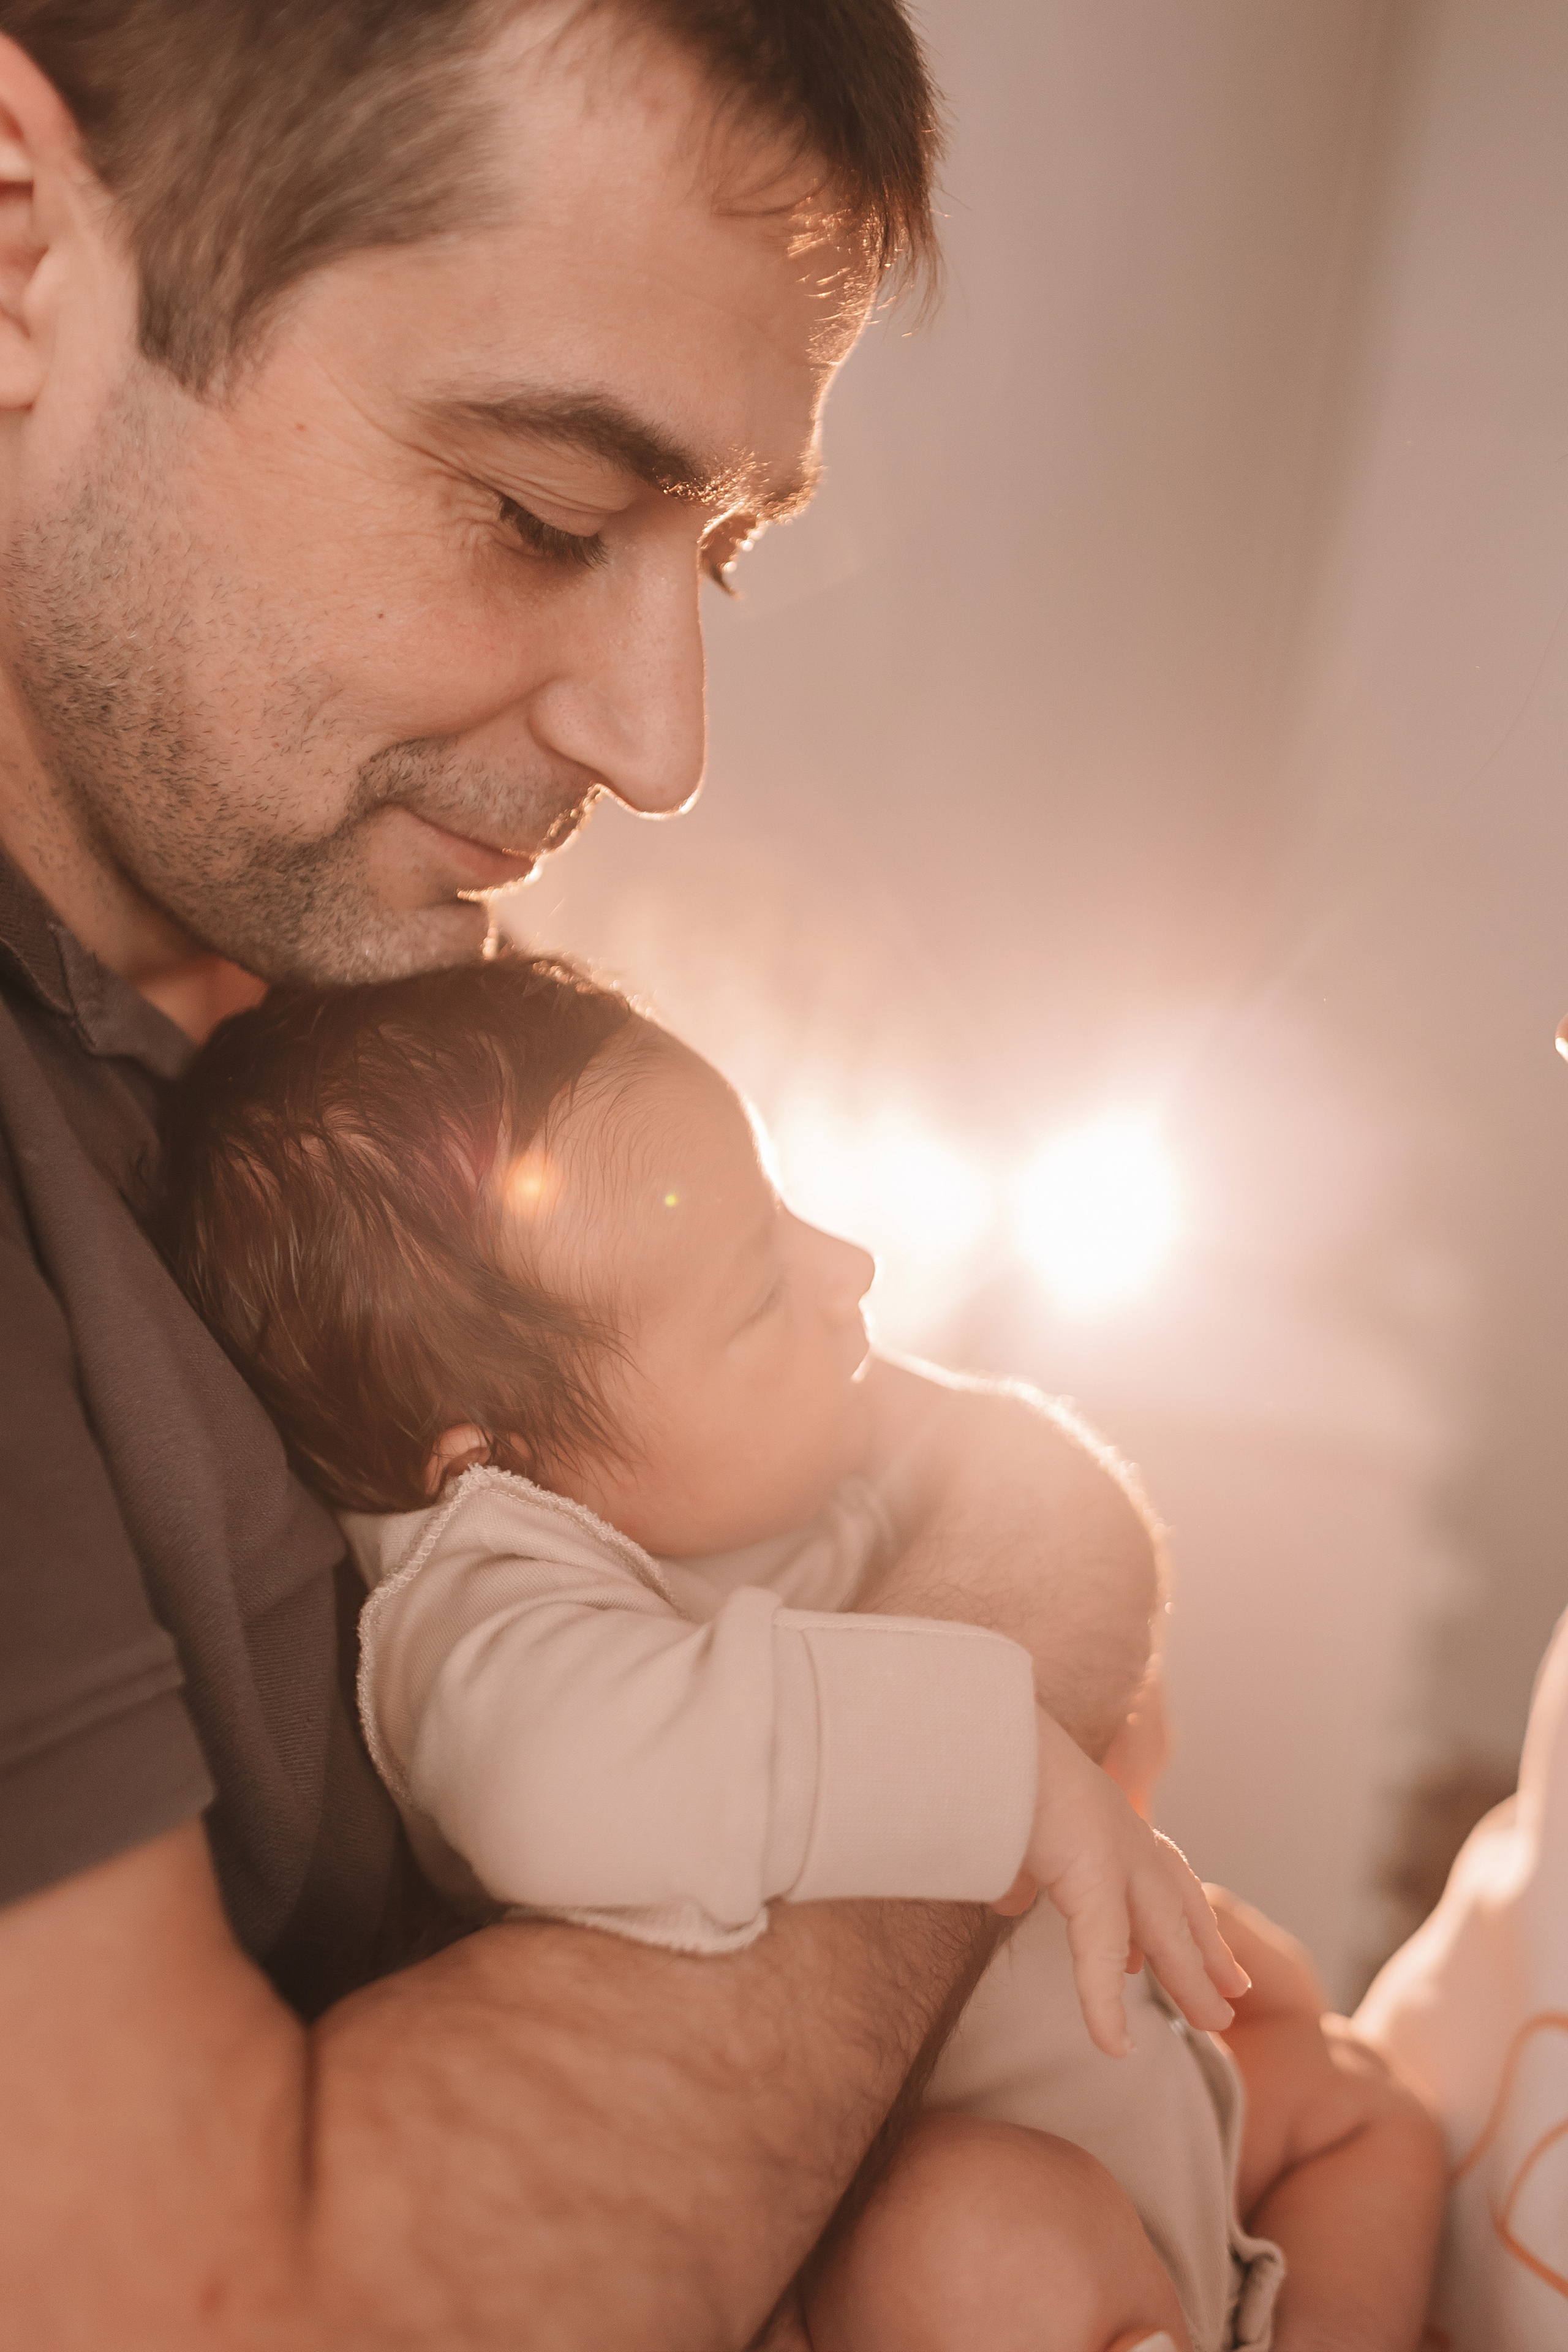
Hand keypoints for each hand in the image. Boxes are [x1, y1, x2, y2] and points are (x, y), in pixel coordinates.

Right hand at [994, 1708, 1249, 2057]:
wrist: (970, 1723)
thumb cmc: (978, 1761)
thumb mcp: (1006, 1820)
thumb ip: (1020, 1864)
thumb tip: (1013, 1898)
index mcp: (1099, 1814)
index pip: (1158, 1872)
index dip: (1184, 1914)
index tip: (1202, 1955)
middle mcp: (1117, 1828)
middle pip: (1176, 1904)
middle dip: (1204, 1951)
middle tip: (1231, 1998)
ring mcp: (1110, 1847)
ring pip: (1163, 1929)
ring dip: (1187, 1977)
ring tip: (1214, 2025)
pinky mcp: (1089, 1871)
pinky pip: (1099, 1953)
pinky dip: (1103, 2004)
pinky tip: (1114, 2047)